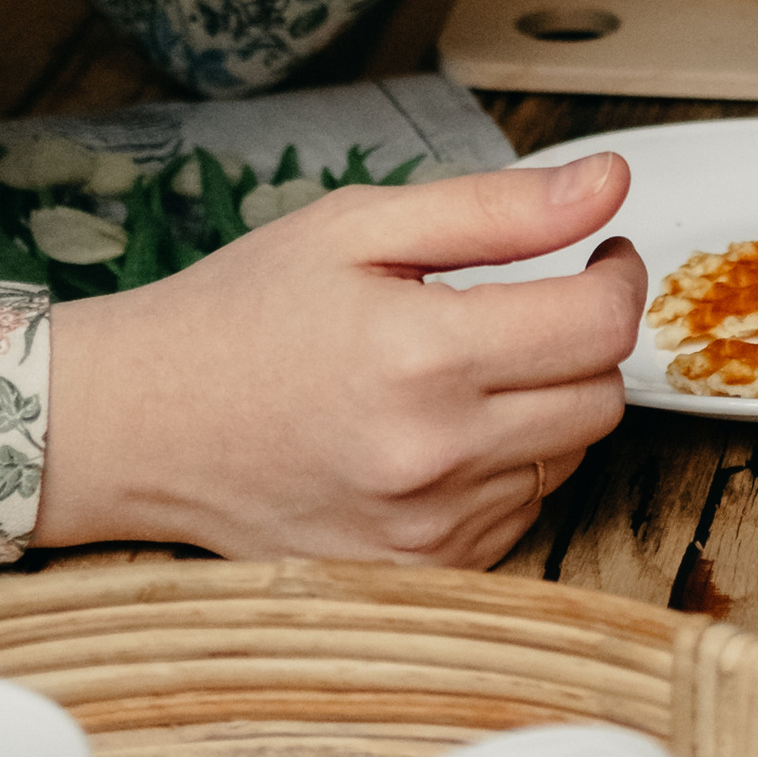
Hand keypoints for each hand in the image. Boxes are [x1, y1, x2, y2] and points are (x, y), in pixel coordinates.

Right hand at [33, 157, 643, 569]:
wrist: (139, 427)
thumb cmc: (241, 314)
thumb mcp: (359, 226)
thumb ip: (497, 207)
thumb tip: (609, 184)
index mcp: (422, 355)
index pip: (598, 323)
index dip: (618, 274)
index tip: (599, 250)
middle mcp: (432, 455)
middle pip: (599, 398)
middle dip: (587, 338)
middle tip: (541, 299)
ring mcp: (423, 528)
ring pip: (564, 458)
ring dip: (547, 404)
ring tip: (472, 364)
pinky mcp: (413, 572)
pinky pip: (517, 514)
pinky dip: (507, 466)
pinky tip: (445, 428)